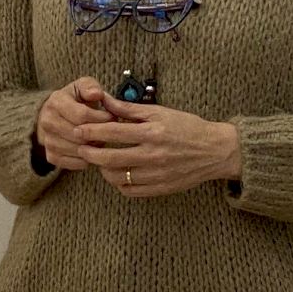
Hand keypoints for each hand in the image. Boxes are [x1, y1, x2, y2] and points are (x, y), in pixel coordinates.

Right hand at [35, 77, 114, 169]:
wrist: (54, 115)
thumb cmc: (74, 100)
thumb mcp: (82, 86)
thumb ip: (90, 86)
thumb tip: (96, 94)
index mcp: (56, 102)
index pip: (81, 114)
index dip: (101, 117)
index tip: (112, 117)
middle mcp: (47, 121)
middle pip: (79, 134)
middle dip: (99, 134)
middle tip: (109, 131)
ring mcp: (47, 140)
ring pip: (78, 150)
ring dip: (94, 148)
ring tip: (101, 139)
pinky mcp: (51, 155)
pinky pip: (74, 163)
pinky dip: (87, 159)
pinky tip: (92, 150)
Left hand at [74, 93, 241, 196]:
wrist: (214, 151)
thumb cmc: (187, 127)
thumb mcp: (159, 112)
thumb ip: (130, 109)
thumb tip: (105, 101)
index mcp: (152, 133)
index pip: (113, 132)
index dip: (91, 131)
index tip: (78, 130)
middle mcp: (152, 155)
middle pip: (110, 158)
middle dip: (90, 153)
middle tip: (80, 148)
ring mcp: (156, 175)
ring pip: (117, 177)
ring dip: (102, 169)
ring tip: (98, 160)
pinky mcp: (159, 189)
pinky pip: (130, 190)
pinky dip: (118, 183)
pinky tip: (115, 174)